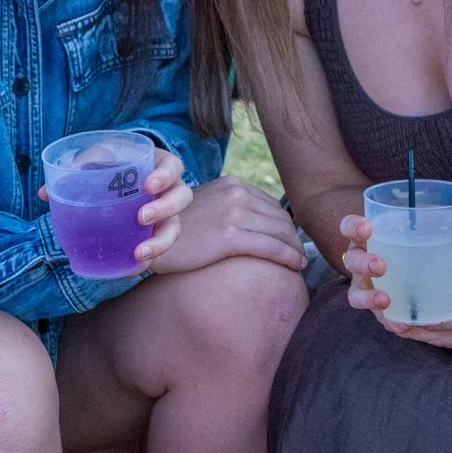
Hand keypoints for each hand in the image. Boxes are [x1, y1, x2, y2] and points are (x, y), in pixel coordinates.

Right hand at [136, 168, 306, 274]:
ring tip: (300, 262)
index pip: (270, 205)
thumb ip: (228, 208)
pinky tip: (296, 266)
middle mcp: (236, 194)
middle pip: (279, 218)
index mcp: (232, 185)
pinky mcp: (231, 236)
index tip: (291, 240)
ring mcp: (234, 213)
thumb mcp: (206, 207)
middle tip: (300, 255)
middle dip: (292, 237)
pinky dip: (288, 257)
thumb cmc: (177, 229)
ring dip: (294, 249)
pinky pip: (271, 247)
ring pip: (279, 233)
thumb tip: (252, 223)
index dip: (284, 225)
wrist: (151, 239)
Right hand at [338, 211, 451, 323]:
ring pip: (355, 293)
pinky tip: (400, 325)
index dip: (354, 226)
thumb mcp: (428, 233)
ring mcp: (364, 285)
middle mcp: (361, 260)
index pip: (351, 227)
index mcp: (369, 236)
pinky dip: (386, 319)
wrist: (402, 266)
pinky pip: (375, 315)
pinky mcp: (375, 305)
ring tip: (386, 300)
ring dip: (368, 297)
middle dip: (363, 263)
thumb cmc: (414, 244)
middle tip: (381, 266)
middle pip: (351, 260)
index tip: (367, 228)